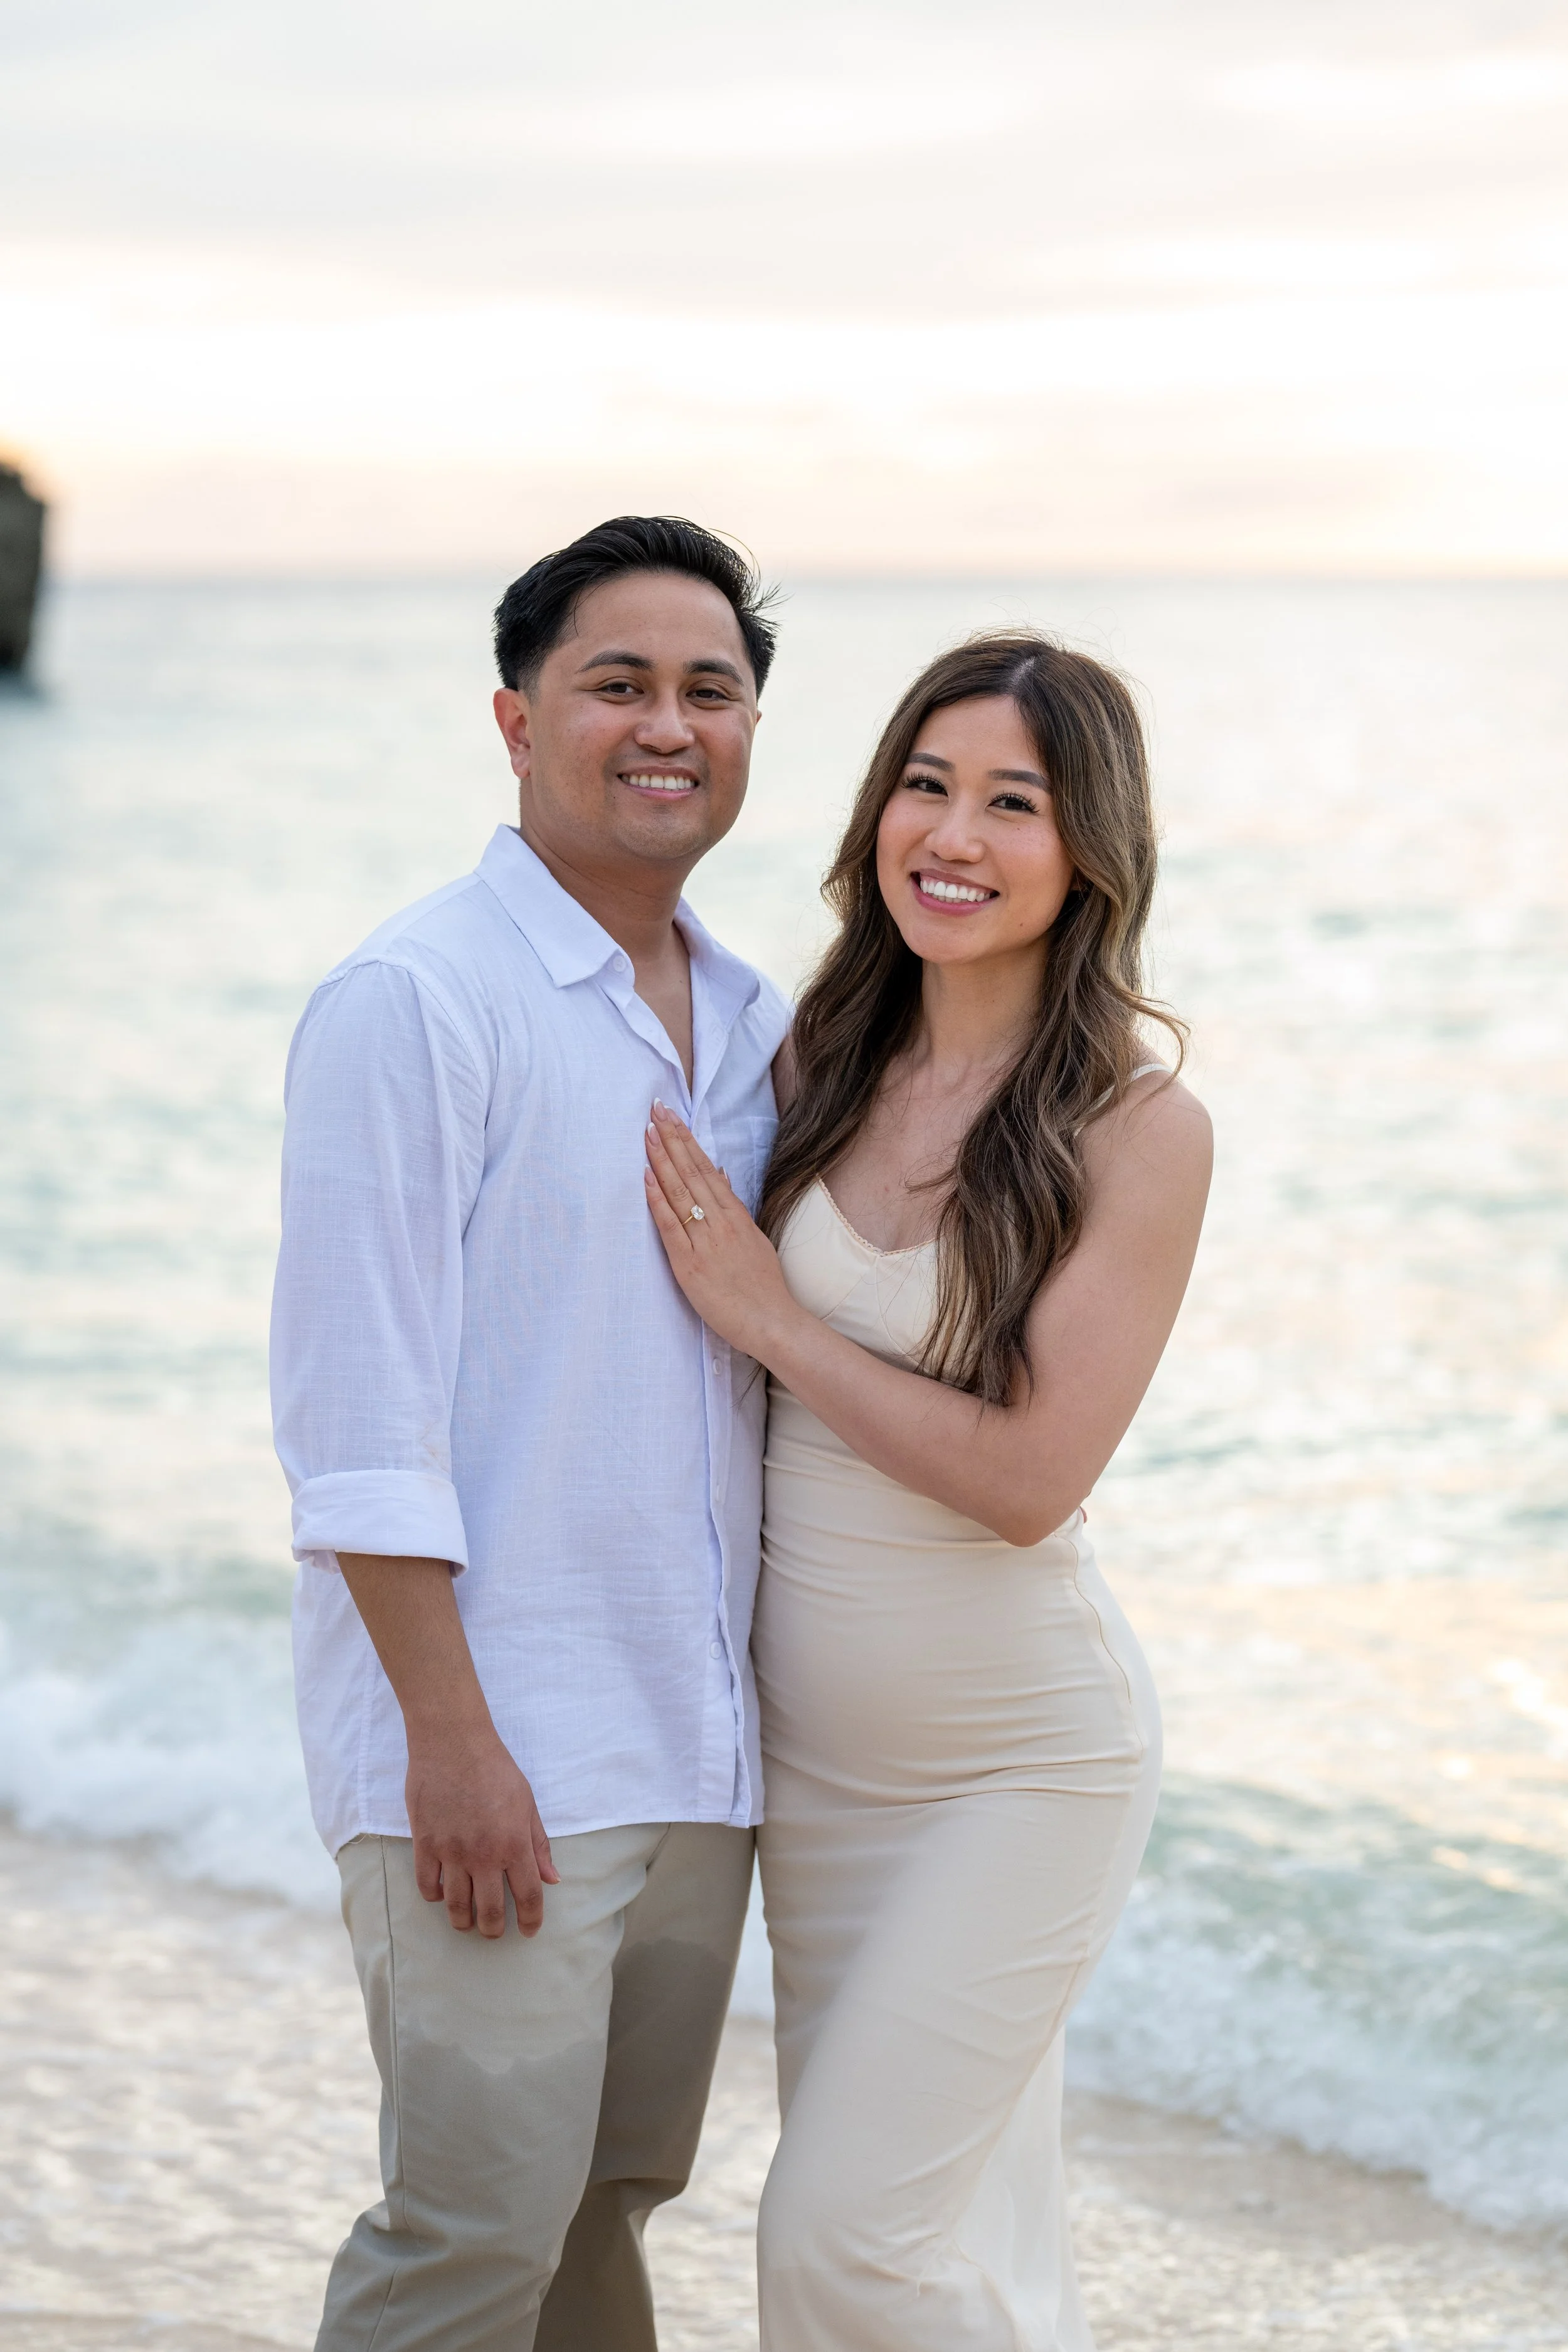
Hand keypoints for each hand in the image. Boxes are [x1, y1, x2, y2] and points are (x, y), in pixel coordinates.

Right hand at [405, 1726, 558, 1939]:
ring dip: (464, 1922)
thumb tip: (552, 1879)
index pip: (528, 1896)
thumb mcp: (527, 1803)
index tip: (530, 1930)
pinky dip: (436, 1897)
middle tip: (495, 1932)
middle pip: (491, 1911)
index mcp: (514, 1844)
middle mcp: (484, 1855)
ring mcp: (452, 1852)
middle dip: (495, 1929)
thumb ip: (538, 1844)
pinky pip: (428, 1886)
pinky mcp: (425, 1844)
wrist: (453, 1743)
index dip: (532, 1919)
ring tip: (468, 1923)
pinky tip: (443, 1893)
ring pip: (457, 1906)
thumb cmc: (495, 1769)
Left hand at [644, 1101, 801, 1360]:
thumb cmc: (763, 1287)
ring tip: (648, 1132)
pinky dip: (657, 1199)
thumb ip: (733, 1208)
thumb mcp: (753, 1239)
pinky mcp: (690, 1264)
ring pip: (679, 1192)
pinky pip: (670, 1226)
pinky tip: (646, 1176)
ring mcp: (706, 1241)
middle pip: (692, 1172)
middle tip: (654, 1110)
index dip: (687, 1142)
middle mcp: (721, 1223)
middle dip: (672, 1139)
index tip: (672, 1118)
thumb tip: (717, 1174)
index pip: (707, 1169)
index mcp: (736, 1216)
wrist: (772, 1322)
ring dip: (661, 1160)